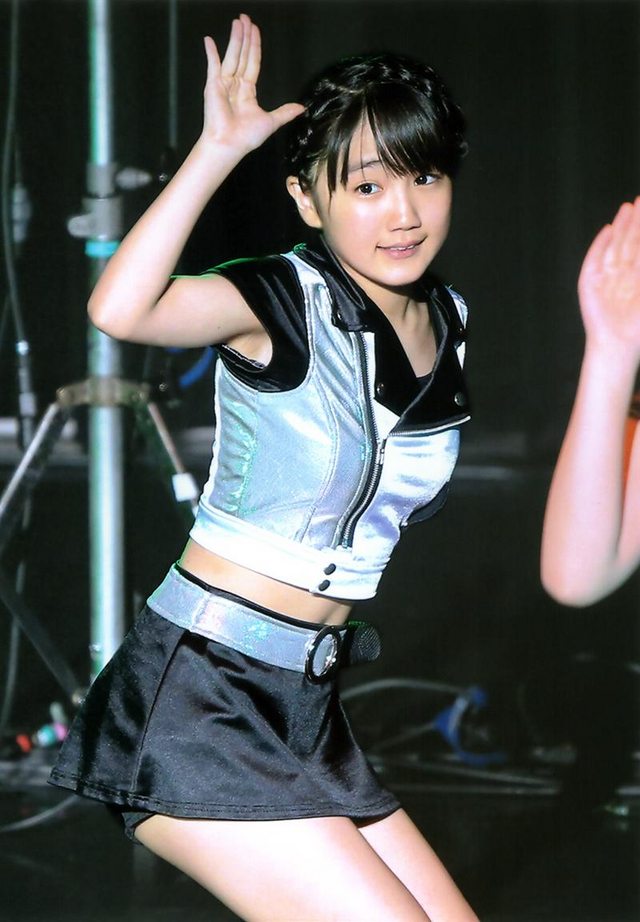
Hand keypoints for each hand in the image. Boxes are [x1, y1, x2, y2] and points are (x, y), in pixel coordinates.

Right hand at [201, 14, 303, 154]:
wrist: (230, 145)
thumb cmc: (246, 137)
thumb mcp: (271, 122)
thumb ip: (284, 112)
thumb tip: (301, 109)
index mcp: (247, 91)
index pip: (252, 62)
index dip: (255, 46)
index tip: (255, 30)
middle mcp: (235, 85)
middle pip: (242, 55)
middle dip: (245, 36)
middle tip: (245, 18)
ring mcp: (223, 84)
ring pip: (232, 56)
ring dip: (235, 39)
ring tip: (238, 22)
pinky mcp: (213, 86)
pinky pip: (212, 65)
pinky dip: (211, 53)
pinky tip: (209, 40)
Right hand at [578, 197, 639, 355]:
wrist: (617, 344)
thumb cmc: (638, 327)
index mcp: (637, 278)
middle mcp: (622, 275)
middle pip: (630, 242)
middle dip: (636, 222)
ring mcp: (605, 278)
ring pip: (615, 247)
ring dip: (621, 228)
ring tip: (627, 208)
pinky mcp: (589, 283)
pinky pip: (595, 259)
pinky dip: (600, 245)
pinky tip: (608, 231)